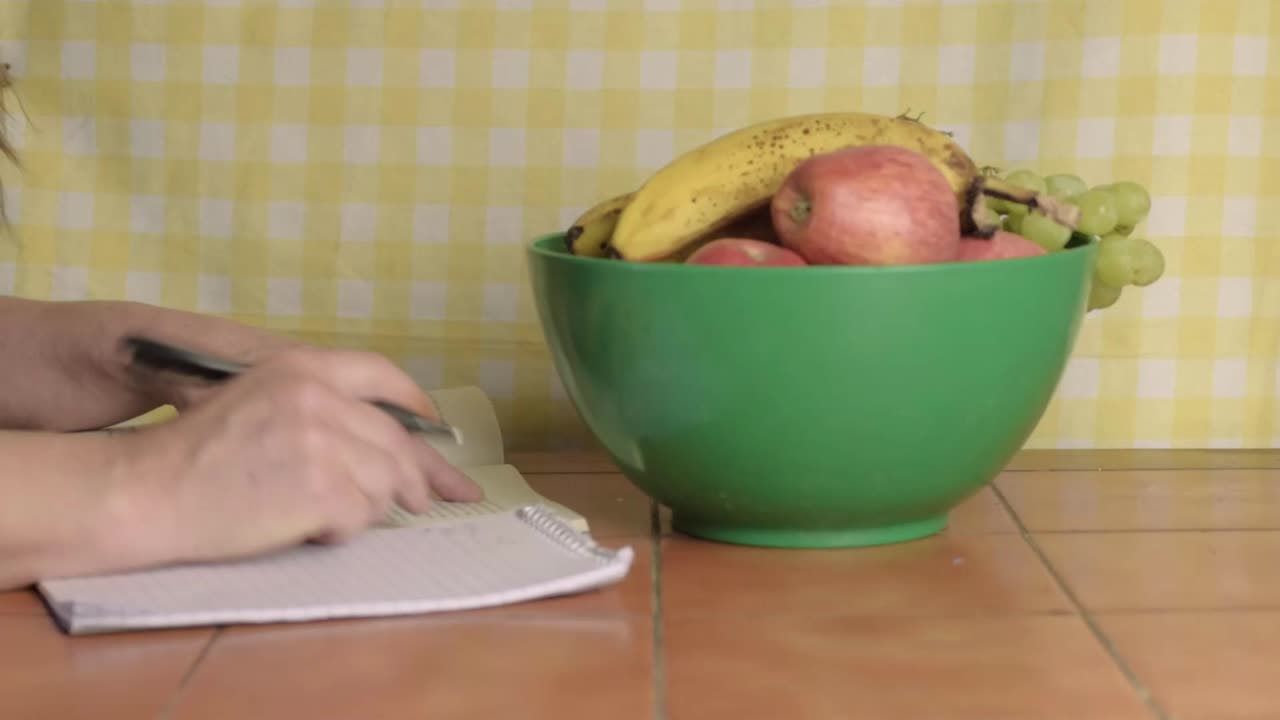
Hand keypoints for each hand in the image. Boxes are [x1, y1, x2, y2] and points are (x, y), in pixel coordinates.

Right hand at [117, 347, 482, 564]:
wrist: (149, 491)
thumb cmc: (198, 456)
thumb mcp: (261, 399)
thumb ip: (321, 404)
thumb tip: (384, 440)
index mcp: (305, 367)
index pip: (384, 376)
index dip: (416, 406)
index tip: (437, 429)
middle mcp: (320, 397)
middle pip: (396, 440)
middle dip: (417, 476)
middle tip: (425, 500)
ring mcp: (324, 441)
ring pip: (385, 482)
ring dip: (367, 506)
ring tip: (328, 515)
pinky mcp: (323, 488)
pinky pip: (361, 515)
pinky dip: (342, 530)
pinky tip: (309, 529)